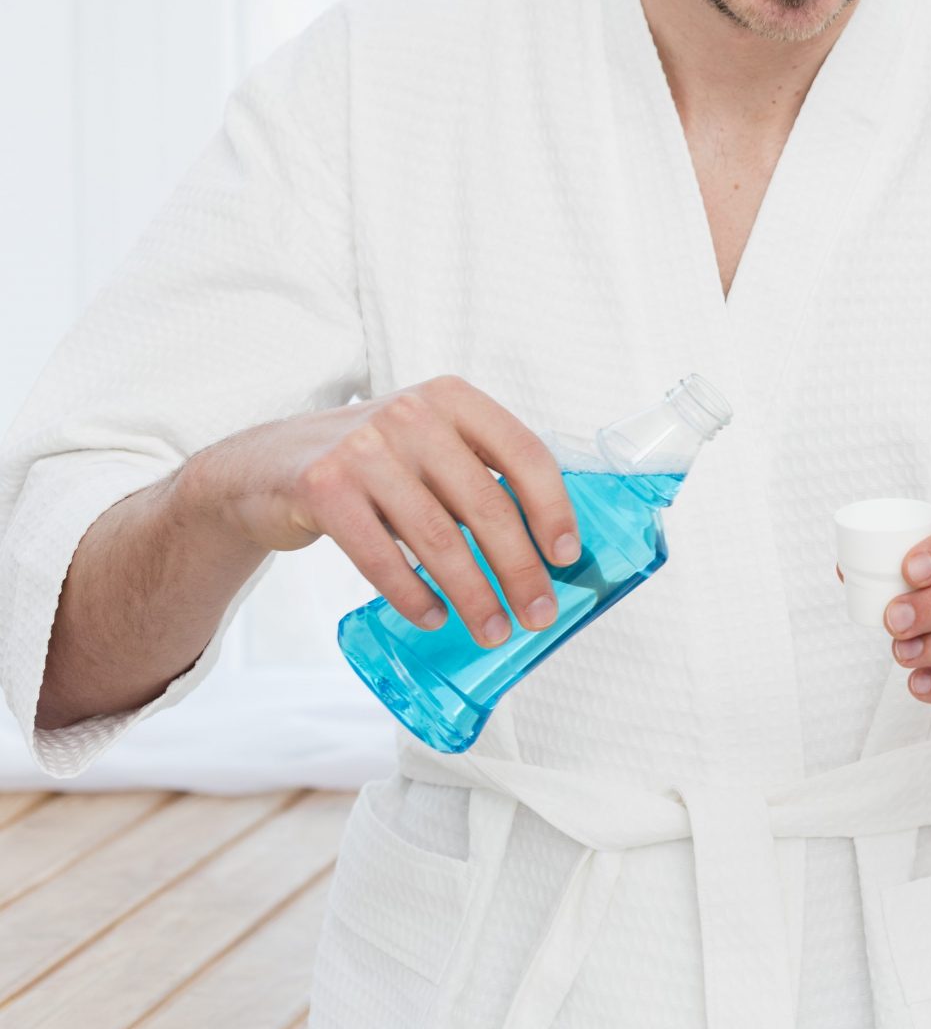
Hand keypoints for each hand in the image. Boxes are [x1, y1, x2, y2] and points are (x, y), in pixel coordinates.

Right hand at [198, 374, 576, 647]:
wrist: (264, 466)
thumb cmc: (372, 465)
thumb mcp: (430, 445)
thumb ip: (480, 476)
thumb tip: (547, 549)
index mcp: (454, 399)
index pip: (524, 454)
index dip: (553, 509)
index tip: (567, 557)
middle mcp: (413, 414)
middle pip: (486, 504)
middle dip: (519, 569)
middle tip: (539, 614)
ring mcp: (364, 448)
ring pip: (437, 538)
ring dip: (473, 594)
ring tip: (492, 630)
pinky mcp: (323, 486)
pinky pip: (382, 557)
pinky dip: (413, 595)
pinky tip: (434, 617)